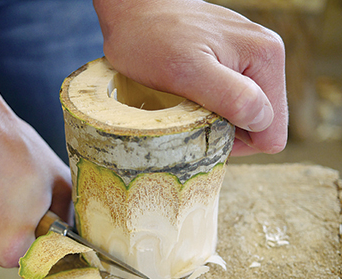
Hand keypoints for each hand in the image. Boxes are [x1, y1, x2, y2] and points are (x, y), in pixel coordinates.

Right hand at [0, 0, 71, 267]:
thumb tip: (71, 229)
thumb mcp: (56, 179)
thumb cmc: (11, 148)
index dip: (45, 239)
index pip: (37, 260)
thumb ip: (68, 214)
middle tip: (21, 198)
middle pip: (10, 253)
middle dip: (20, 232)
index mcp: (10, 250)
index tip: (45, 220)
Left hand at [94, 0, 287, 155]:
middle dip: (227, 129)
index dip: (237, 141)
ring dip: (217, 118)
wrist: (131, 11)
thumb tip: (262, 120)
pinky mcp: (230, 60)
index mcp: (266, 58)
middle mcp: (265, 56)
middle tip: (192, 114)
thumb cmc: (150, 40)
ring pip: (244, 114)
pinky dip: (211, 105)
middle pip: (260, 124)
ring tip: (188, 102)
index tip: (203, 126)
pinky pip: (231, 99)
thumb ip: (230, 96)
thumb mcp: (187, 72)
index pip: (272, 130)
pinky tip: (190, 94)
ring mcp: (248, 57)